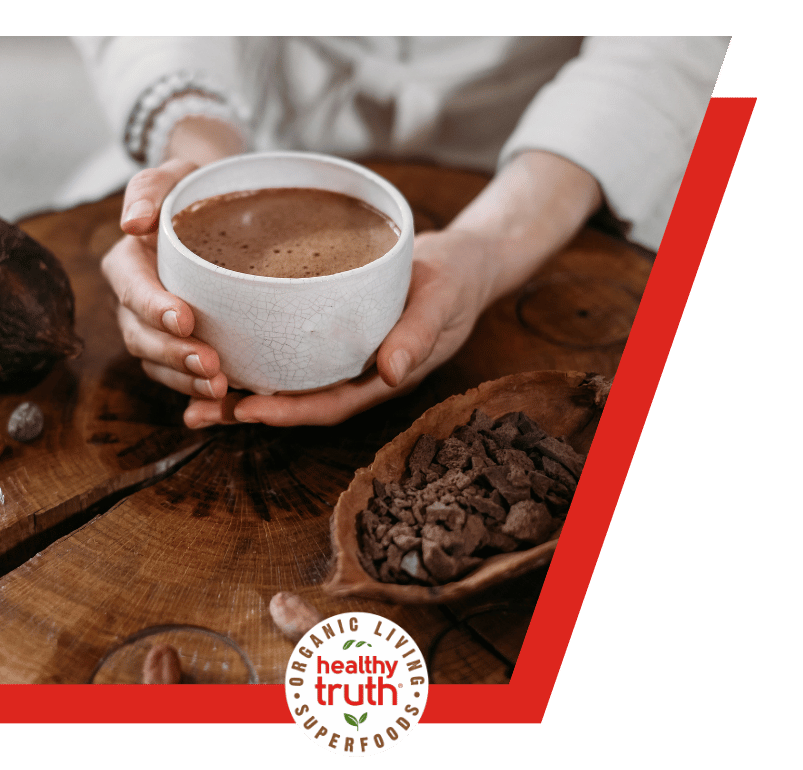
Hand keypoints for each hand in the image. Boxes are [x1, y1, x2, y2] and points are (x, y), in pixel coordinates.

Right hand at [102, 158, 229, 401]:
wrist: (217, 213)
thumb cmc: (194, 192)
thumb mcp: (174, 177)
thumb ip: (150, 190)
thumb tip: (132, 223)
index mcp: (129, 264)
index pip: (133, 289)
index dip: (154, 307)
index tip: (184, 318)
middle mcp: (136, 302)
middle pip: (142, 336)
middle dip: (173, 354)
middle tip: (210, 366)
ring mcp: (155, 329)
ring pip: (158, 364)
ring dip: (185, 379)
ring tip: (219, 388)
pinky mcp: (180, 345)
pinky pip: (180, 376)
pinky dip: (196, 391)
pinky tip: (224, 400)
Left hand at [183, 229, 496, 427]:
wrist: (463, 264)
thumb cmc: (455, 281)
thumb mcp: (442, 300)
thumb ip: (419, 334)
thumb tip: (391, 372)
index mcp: (382, 377)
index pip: (330, 405)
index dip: (288, 412)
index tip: (246, 409)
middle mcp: (358, 374)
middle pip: (298, 401)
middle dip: (248, 410)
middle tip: (195, 412)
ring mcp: (345, 356)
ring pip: (289, 380)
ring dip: (242, 388)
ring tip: (191, 389)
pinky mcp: (335, 332)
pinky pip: (292, 351)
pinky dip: (258, 354)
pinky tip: (224, 344)